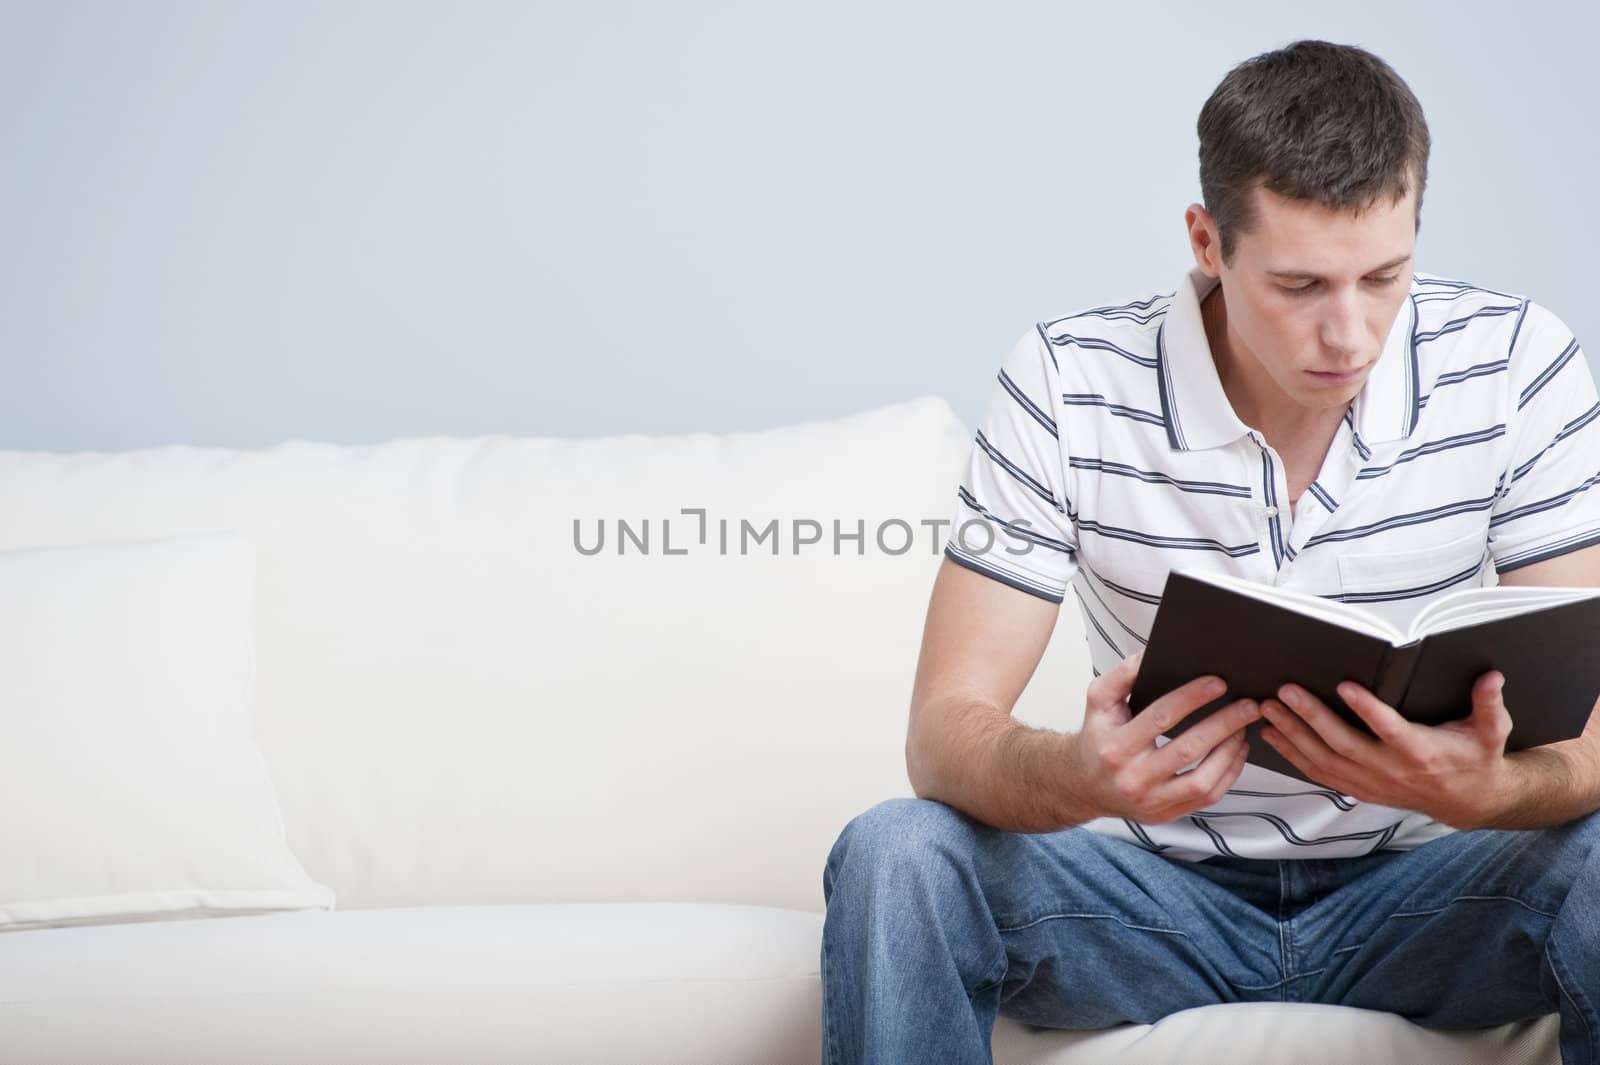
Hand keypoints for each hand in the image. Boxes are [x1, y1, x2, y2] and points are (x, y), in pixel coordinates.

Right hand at [1068, 651, 1262, 823]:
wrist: (1084, 785)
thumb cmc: (1098, 737)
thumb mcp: (1099, 702)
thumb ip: (1121, 676)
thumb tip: (1151, 655)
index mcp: (1115, 746)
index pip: (1160, 718)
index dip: (1191, 698)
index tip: (1219, 683)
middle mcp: (1132, 778)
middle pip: (1188, 750)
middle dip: (1224, 724)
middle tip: (1249, 706)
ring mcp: (1151, 802)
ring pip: (1203, 781)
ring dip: (1230, 752)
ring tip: (1245, 728)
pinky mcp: (1166, 814)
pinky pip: (1206, 797)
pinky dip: (1228, 773)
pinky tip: (1236, 751)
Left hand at [1258, 670, 1514, 828]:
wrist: (1470, 802)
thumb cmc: (1477, 758)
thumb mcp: (1492, 732)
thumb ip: (1489, 704)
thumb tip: (1492, 676)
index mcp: (1421, 753)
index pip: (1390, 730)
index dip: (1367, 709)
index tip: (1345, 685)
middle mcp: (1390, 771)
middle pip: (1343, 744)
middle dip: (1311, 717)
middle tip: (1285, 690)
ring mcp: (1371, 783)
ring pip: (1323, 760)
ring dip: (1292, 734)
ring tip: (1267, 708)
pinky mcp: (1359, 789)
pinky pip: (1319, 774)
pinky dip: (1292, 756)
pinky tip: (1271, 735)